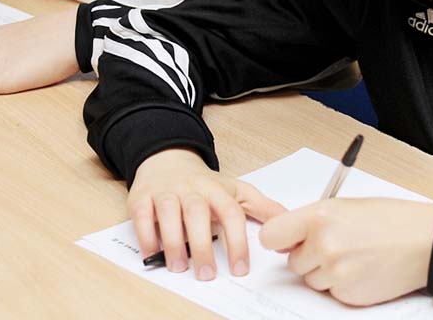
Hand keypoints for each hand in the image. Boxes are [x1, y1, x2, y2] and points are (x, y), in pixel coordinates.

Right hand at [129, 148, 285, 279]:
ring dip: (173, 241)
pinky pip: (142, 214)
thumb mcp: (236, 190)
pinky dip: (146, 234)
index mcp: (217, 190)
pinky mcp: (143, 196)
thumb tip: (290, 223)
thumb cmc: (204, 183)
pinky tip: (152, 252)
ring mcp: (166, 192)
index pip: (231, 214)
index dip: (237, 242)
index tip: (240, 269)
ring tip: (179, 267)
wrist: (168, 159)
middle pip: (198, 213)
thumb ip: (263, 208)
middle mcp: (192, 190)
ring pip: (169, 213)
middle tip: (207, 274)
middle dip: (202, 245)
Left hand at [259, 198, 432, 305]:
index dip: (279, 239)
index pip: (271, 236)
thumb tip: (287, 238)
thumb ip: (311, 221)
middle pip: (292, 262)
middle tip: (336, 244)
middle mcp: (323, 244)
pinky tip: (362, 268)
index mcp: (319, 216)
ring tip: (353, 255)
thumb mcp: (343, 206)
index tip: (287, 240)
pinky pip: (331, 292)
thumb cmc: (389, 219)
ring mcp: (335, 272)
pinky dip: (342, 284)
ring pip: (311, 279)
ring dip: (325, 271)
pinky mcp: (347, 294)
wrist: (423, 241)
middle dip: (308, 256)